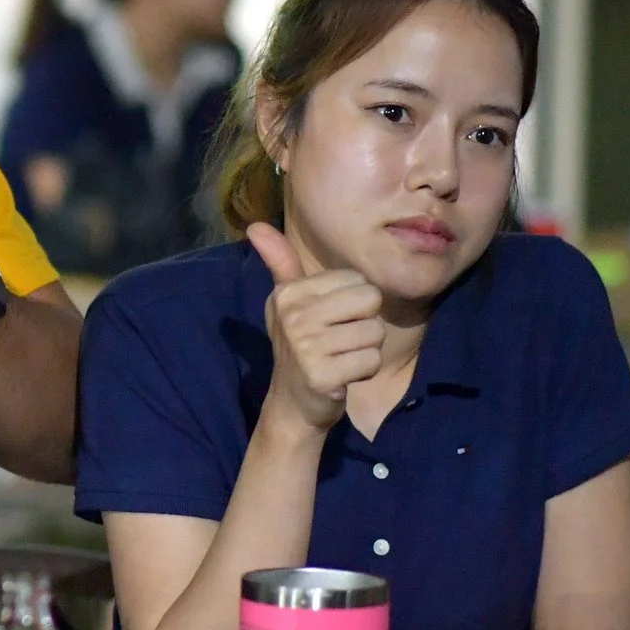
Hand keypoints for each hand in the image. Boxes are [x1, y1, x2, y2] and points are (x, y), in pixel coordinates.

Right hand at [248, 223, 383, 432]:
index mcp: (288, 294)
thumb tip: (255, 225)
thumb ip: (280, 263)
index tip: (330, 321)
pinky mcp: (323, 376)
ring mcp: (306, 348)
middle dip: (364, 323)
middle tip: (340, 341)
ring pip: (374, 332)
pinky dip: (364, 371)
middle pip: (369, 301)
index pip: (356, 280)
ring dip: (365, 349)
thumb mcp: (287, 302)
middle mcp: (293, 317)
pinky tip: (344, 376)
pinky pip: (371, 361)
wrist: (293, 403)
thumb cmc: (300, 346)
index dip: (354, 303)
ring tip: (341, 358)